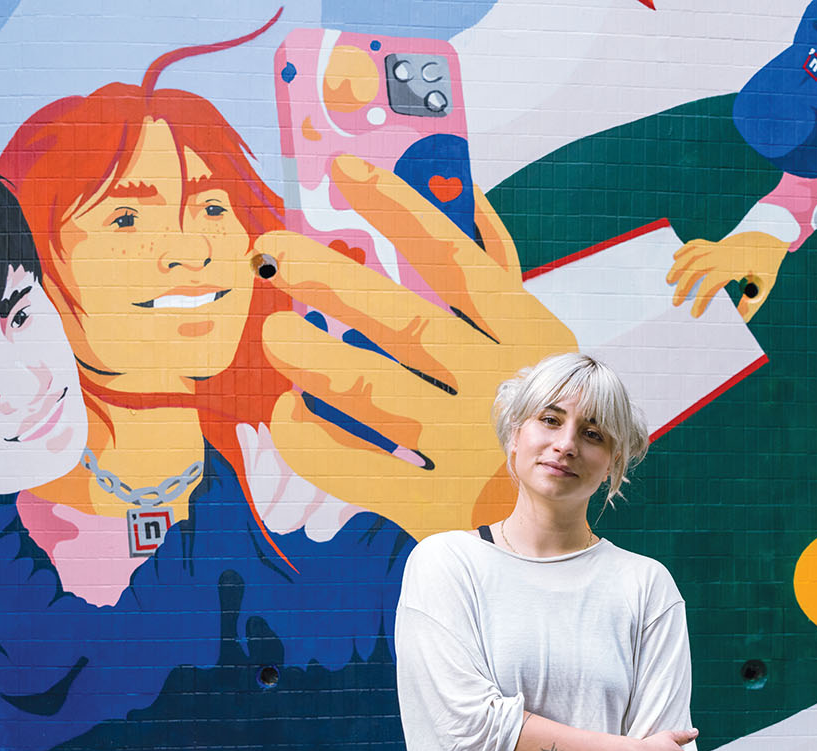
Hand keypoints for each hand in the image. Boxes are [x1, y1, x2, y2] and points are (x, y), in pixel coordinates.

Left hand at [256, 154, 570, 541]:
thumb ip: (498, 271)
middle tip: (272, 251)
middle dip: (329, 277)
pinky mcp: (431, 499)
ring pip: (374, 391)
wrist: (545, 513)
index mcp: (525, 337)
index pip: (455, 259)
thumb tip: (465, 197)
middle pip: (402, 320)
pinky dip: (314, 437)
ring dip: (313, 356)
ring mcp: (464, 443)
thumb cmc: (527, 404)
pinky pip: (356, 464)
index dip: (398, 209)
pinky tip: (290, 410)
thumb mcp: (535, 336)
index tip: (344, 171)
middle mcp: (495, 384)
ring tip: (274, 334)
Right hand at [667, 232, 788, 320]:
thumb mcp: (765, 284)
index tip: (694, 314)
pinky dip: (684, 250)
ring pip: (691, 254)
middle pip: (695, 269)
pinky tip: (675, 258)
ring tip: (669, 281)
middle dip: (683, 286)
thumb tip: (740, 318)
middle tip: (675, 302)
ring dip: (678, 267)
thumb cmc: (768, 263)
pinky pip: (696, 244)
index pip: (710, 284)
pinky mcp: (716, 243)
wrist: (771, 235)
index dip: (701, 300)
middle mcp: (722, 255)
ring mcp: (718, 247)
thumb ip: (752, 302)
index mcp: (733, 266)